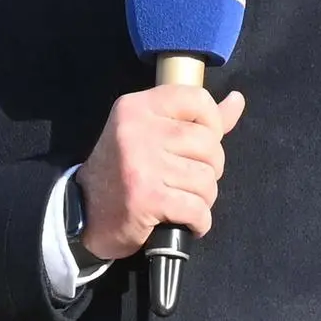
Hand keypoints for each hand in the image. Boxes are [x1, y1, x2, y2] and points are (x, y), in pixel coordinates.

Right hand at [77, 86, 245, 258]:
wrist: (83, 213)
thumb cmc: (125, 171)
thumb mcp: (152, 134)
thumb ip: (195, 119)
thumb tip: (236, 101)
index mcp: (138, 107)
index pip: (197, 98)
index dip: (212, 123)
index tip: (201, 144)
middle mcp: (137, 130)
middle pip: (209, 143)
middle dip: (209, 169)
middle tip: (187, 181)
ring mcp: (141, 164)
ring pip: (206, 179)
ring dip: (203, 199)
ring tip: (181, 201)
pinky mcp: (147, 198)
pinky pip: (197, 209)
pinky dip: (199, 222)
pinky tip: (184, 222)